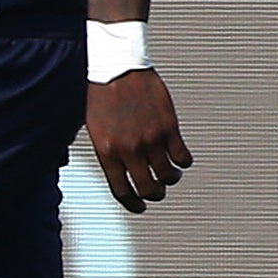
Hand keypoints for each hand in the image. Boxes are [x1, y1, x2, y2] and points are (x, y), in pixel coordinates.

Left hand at [87, 68, 192, 211]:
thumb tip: (117, 173)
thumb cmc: (101, 96)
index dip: (133, 204)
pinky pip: (183, 157)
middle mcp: (129, 150)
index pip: (122, 191)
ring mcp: (151, 140)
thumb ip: (106, 152)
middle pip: (149, 189)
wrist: (117, 69)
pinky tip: (180, 158)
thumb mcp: (93, 129)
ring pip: (169, 176)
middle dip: (155, 195)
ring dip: (171, 179)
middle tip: (157, 192)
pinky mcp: (169, 128)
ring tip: (170, 174)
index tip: (140, 207)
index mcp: (106, 152)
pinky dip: (184, 162)